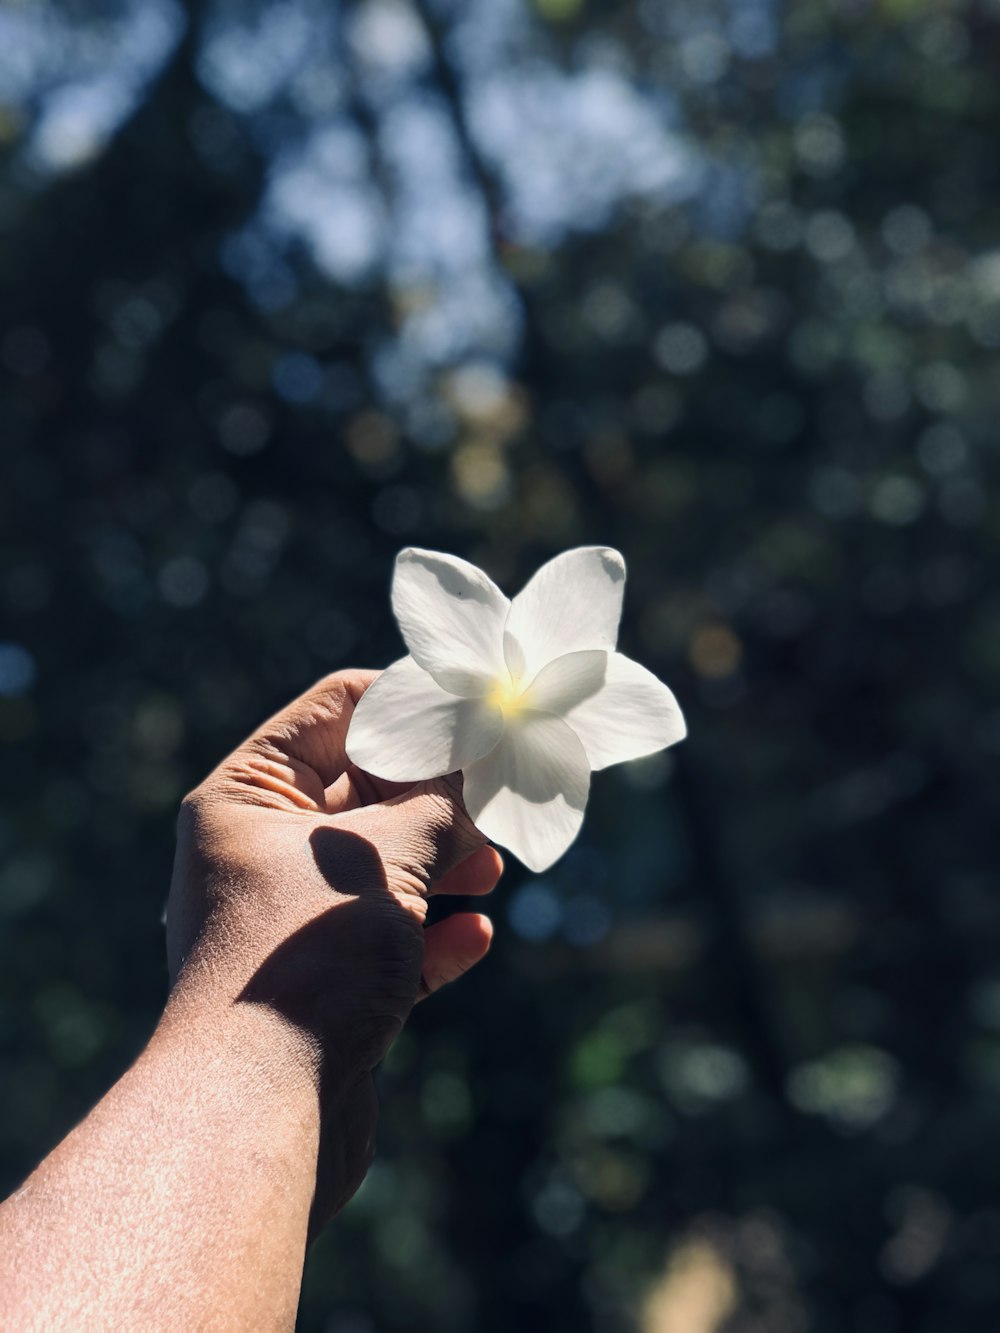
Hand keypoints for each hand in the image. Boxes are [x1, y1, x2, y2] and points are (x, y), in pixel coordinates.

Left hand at [164, 670, 501, 1222]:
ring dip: (443, 865)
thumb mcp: (387, 858)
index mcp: (248, 797)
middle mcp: (259, 852)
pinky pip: (384, 939)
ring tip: (495, 868)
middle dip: (438, 796)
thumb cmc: (311, 957)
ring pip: (381, 869)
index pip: (335, 710)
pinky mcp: (319, 985)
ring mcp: (288, 921)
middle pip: (365, 791)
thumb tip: (481, 769)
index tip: (481, 714)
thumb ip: (442, 803)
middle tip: (500, 799)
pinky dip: (431, 932)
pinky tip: (476, 935)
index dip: (411, 706)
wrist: (258, 1111)